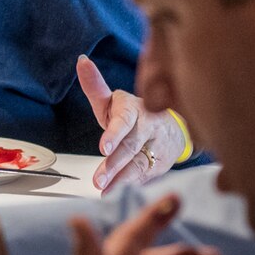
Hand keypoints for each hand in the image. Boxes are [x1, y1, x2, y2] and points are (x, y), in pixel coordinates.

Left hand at [78, 56, 183, 190]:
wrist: (172, 126)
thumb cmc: (133, 114)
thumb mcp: (114, 100)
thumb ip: (95, 86)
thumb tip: (81, 61)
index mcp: (136, 109)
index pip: (125, 121)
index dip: (114, 134)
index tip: (103, 147)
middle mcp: (150, 127)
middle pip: (131, 147)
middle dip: (114, 165)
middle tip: (98, 179)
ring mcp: (159, 147)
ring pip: (140, 165)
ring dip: (121, 179)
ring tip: (104, 189)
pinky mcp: (163, 164)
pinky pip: (147, 176)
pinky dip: (132, 185)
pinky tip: (117, 192)